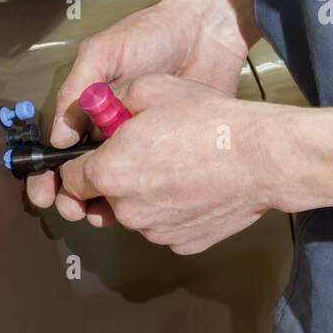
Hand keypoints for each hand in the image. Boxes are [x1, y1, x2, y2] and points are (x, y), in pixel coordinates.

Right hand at [27, 0, 265, 219]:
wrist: (209, 31)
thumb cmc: (151, 35)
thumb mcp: (103, 53)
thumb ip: (76, 90)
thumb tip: (57, 140)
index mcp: (89, 110)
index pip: (59, 150)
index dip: (47, 175)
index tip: (44, 194)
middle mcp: (110, 132)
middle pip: (84, 176)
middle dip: (72, 197)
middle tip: (73, 210)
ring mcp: (142, 145)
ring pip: (116, 186)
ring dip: (104, 205)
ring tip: (102, 214)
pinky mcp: (173, 152)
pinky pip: (152, 183)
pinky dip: (141, 199)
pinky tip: (138, 207)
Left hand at [56, 74, 275, 254]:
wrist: (263, 158)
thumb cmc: (209, 121)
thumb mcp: (151, 89)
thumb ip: (111, 101)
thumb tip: (97, 108)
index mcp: (109, 173)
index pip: (69, 179)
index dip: (79, 164)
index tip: (93, 155)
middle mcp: (126, 210)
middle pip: (103, 198)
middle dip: (114, 178)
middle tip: (143, 154)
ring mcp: (155, 232)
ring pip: (135, 213)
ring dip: (143, 195)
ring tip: (177, 166)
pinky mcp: (182, 243)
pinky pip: (165, 225)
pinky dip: (172, 209)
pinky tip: (194, 185)